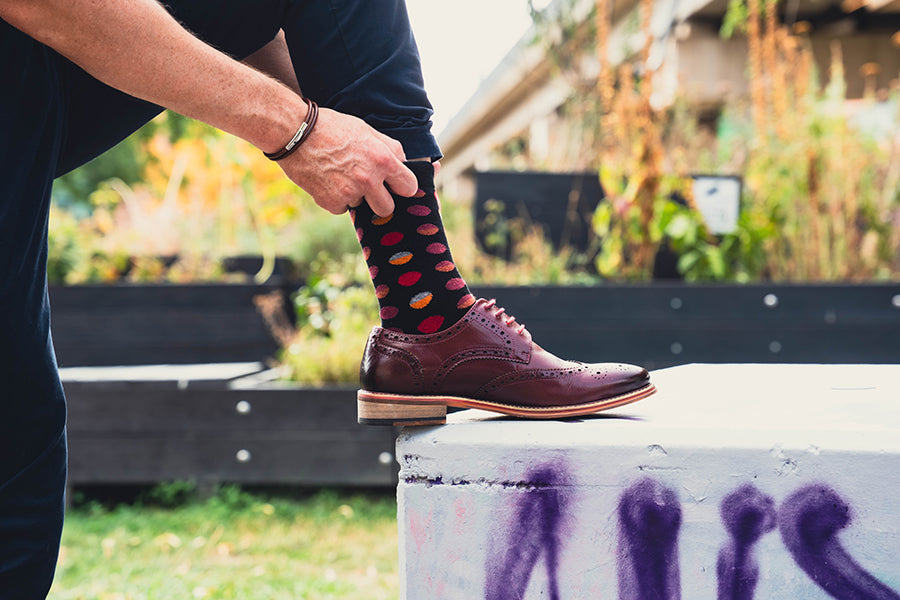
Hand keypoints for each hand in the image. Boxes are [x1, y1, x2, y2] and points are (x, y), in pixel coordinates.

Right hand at [278, 107, 417, 216]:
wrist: (294, 133)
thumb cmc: (331, 127)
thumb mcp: (366, 130)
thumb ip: (389, 148)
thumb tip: (405, 164)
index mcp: (382, 160)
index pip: (409, 187)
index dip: (403, 186)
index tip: (397, 186)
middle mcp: (369, 180)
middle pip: (388, 208)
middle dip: (380, 200)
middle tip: (368, 187)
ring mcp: (350, 193)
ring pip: (362, 207)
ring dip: (356, 196)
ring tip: (341, 175)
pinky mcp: (331, 203)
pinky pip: (342, 208)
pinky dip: (336, 198)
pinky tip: (327, 180)